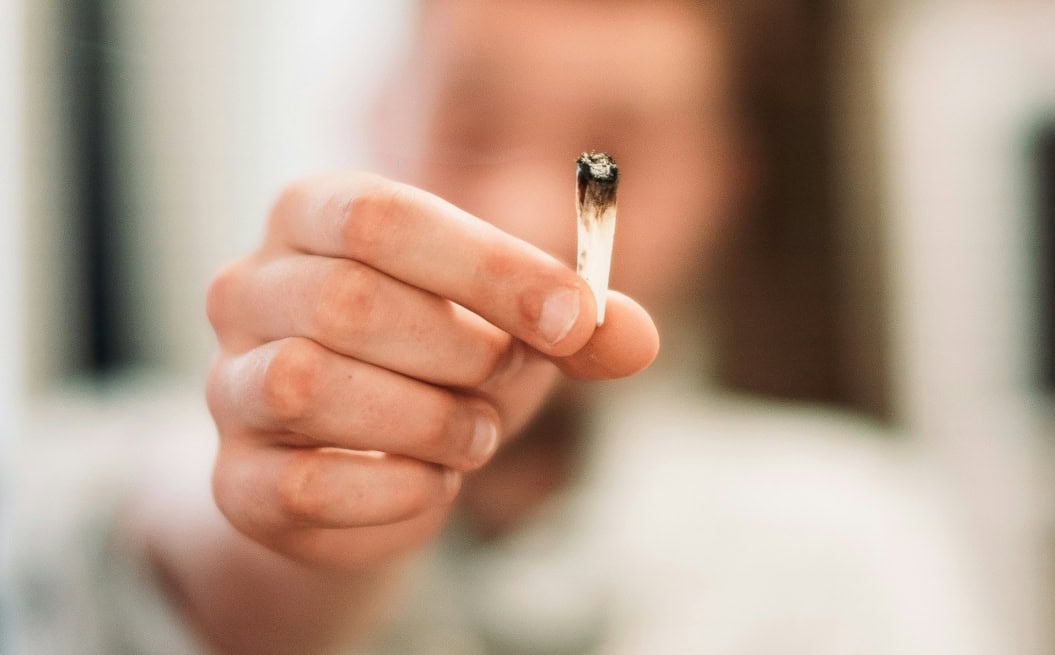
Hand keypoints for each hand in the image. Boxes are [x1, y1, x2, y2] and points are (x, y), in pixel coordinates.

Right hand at [205, 172, 658, 568]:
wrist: (370, 467)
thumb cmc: (443, 365)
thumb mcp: (518, 328)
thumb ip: (578, 326)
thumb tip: (634, 338)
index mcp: (315, 214)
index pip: (382, 216)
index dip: (488, 266)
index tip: (573, 316)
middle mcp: (249, 287)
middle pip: (347, 299)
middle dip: (461, 351)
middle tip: (508, 379)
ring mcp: (227, 385)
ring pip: (310, 386)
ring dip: (429, 421)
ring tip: (473, 434)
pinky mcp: (234, 480)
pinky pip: (305, 485)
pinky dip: (397, 490)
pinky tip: (432, 481)